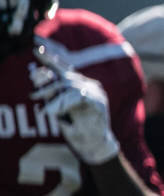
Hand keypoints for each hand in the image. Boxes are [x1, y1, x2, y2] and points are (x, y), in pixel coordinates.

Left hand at [30, 49, 119, 165]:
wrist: (93, 145)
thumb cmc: (76, 128)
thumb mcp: (57, 109)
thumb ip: (48, 92)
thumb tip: (36, 72)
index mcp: (81, 85)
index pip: (63, 68)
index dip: (50, 59)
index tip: (36, 50)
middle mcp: (90, 85)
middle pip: (64, 77)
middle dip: (46, 86)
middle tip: (33, 96)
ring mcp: (96, 92)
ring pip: (70, 86)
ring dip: (54, 99)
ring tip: (46, 112)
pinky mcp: (98, 102)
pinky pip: (77, 96)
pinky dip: (64, 103)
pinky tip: (55, 112)